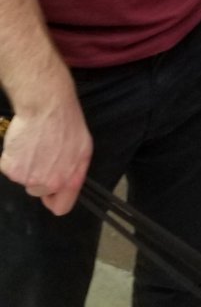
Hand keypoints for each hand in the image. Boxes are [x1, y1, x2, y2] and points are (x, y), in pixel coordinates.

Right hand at [0, 94, 92, 215]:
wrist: (46, 103)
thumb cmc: (66, 119)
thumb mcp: (82, 146)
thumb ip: (73, 169)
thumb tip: (64, 183)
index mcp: (71, 179)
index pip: (61, 207)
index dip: (54, 199)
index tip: (50, 191)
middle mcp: (51, 183)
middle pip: (38, 190)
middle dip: (38, 175)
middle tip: (41, 153)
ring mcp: (30, 178)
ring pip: (23, 177)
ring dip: (25, 164)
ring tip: (33, 143)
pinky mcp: (12, 169)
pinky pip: (8, 167)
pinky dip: (12, 156)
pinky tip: (22, 140)